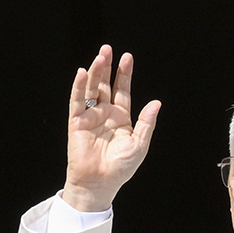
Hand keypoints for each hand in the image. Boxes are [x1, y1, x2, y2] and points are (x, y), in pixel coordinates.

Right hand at [62, 44, 160, 212]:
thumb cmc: (121, 168)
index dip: (124, 74)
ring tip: (100, 57)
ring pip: (91, 90)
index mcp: (121, 118)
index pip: (122, 91)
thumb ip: (147, 123)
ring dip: (95, 73)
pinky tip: (83, 73)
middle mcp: (105, 115)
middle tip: (108, 49)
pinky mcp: (77, 122)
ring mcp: (90, 117)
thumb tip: (156, 103)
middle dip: (107, 68)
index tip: (127, 57)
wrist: (101, 183)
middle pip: (105, 85)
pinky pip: (77, 101)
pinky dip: (79, 87)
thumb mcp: (140, 144)